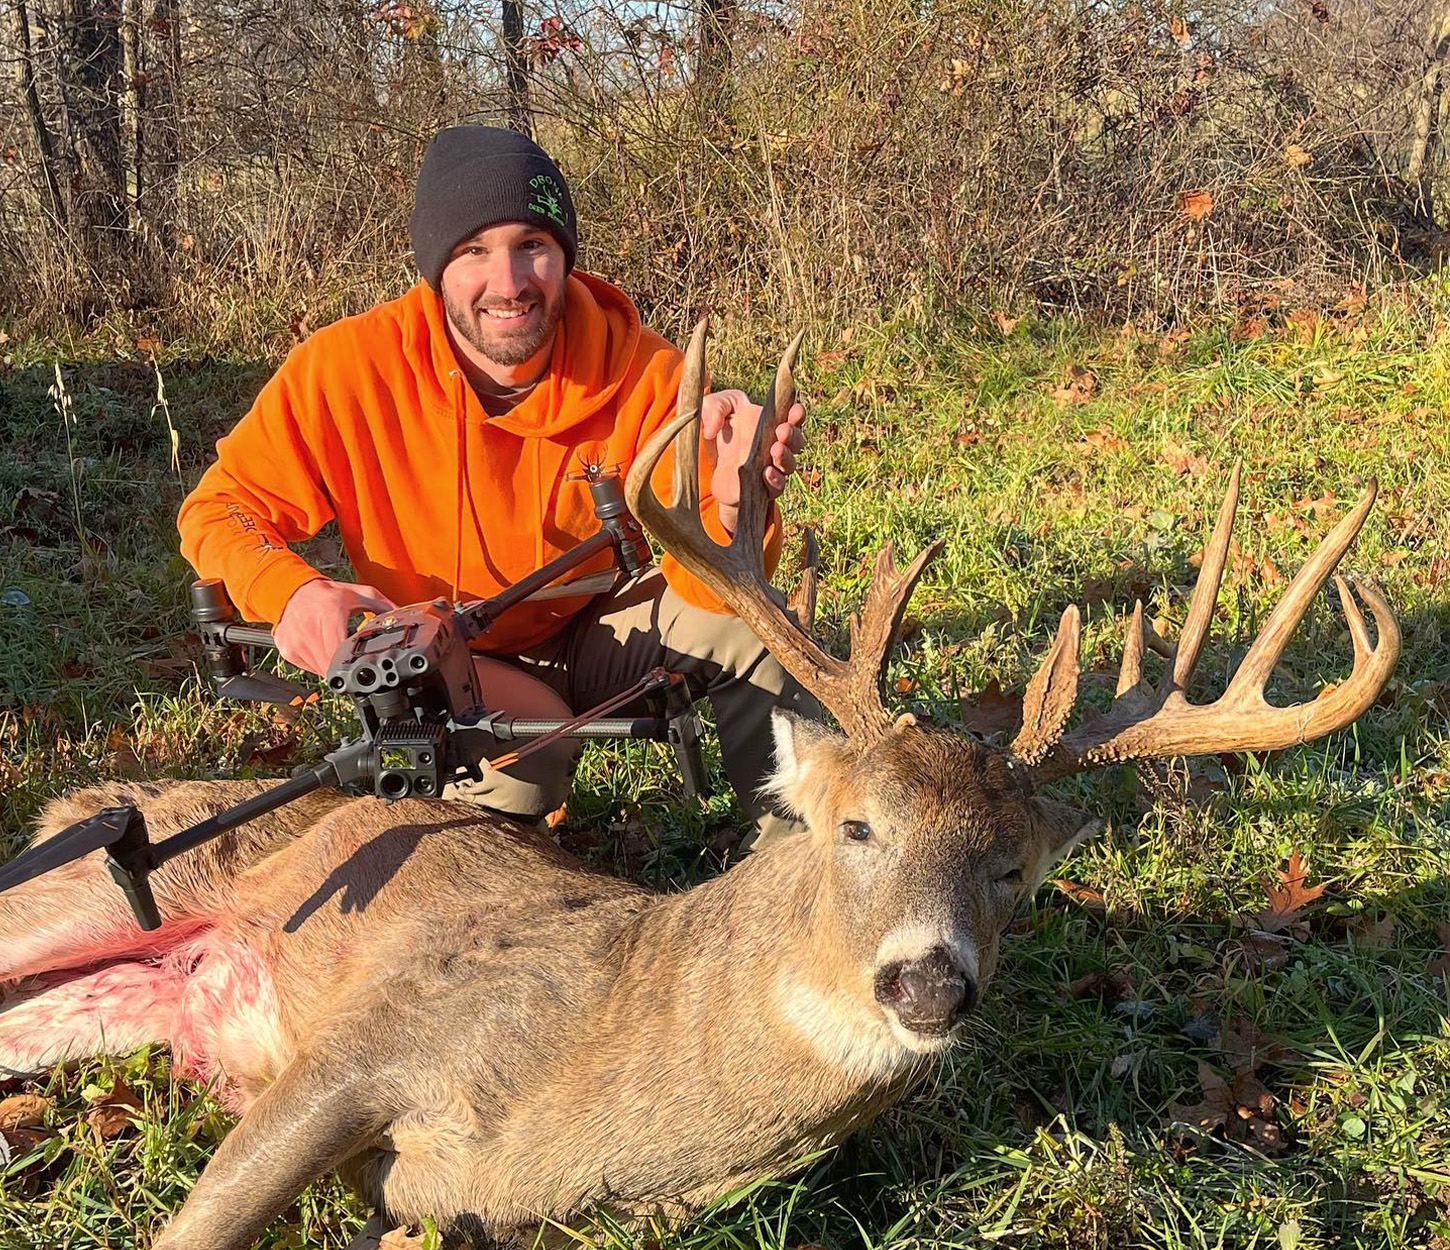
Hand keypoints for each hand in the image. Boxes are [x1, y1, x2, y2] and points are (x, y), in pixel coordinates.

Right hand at [274, 579, 395, 675]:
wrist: (293, 590)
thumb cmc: (328, 594)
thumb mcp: (359, 594)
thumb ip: (384, 607)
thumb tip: (405, 617)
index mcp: (329, 615)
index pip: (339, 654)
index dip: (353, 667)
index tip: (363, 669)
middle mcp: (309, 629)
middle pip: (330, 667)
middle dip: (345, 669)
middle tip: (353, 663)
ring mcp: (295, 641)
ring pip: (319, 671)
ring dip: (331, 668)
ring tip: (336, 652)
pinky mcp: (286, 648)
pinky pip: (308, 667)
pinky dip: (317, 663)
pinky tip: (321, 649)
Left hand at [701, 388, 805, 535]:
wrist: (712, 466)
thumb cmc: (721, 430)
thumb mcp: (713, 408)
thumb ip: (715, 407)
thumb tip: (711, 430)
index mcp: (770, 422)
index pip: (791, 417)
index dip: (797, 414)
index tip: (797, 409)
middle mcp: (776, 445)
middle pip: (796, 442)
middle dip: (793, 436)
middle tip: (782, 431)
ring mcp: (772, 467)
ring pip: (789, 465)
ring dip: (786, 458)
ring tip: (776, 450)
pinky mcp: (762, 488)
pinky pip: (776, 487)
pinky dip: (774, 480)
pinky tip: (767, 473)